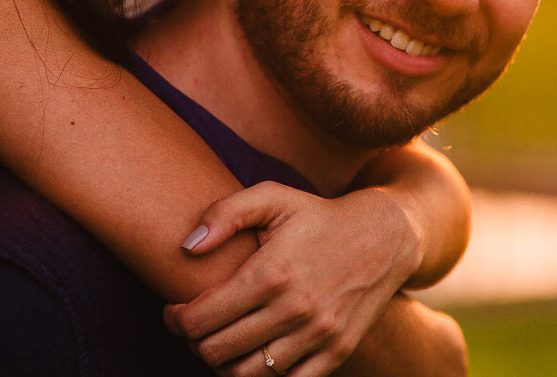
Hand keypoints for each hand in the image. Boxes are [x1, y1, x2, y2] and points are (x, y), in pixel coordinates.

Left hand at [163, 181, 423, 375]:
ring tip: (221, 340)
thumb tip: (187, 247)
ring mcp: (318, 335)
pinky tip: (255, 352)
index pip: (201, 318)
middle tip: (193, 326)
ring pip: (247, 374)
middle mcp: (294, 309)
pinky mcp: (336, 351)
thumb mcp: (273, 198)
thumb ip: (225, 214)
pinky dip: (264, 374)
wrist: (384, 236)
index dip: (175, 320)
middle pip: (217, 351)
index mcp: (271, 272)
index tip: (172, 312)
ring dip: (224, 362)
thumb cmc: (317, 216)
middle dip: (195, 342)